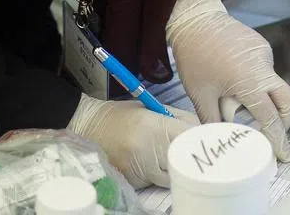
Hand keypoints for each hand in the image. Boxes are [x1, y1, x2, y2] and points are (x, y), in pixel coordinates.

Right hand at [66, 94, 198, 187]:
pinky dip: (155, 174)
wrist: (89, 126)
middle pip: (182, 157)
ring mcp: (138, 167)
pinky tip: (149, 162)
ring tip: (164, 154)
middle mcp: (147, 148)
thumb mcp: (151, 108)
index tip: (200, 139)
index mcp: (155, 126)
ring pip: (170, 174)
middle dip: (186, 153)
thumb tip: (201, 129)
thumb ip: (178, 118)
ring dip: (171, 166)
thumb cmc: (122, 115)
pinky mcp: (131, 180)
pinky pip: (153, 181)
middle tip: (186, 148)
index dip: (197, 138)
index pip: (190, 137)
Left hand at [166, 0, 289, 160]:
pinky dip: (256, 82)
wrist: (194, 20)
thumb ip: (214, 121)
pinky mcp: (261, 46)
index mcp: (250, 82)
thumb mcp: (201, 95)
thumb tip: (222, 139)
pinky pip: (265, 70)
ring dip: (264, 99)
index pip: (271, 118)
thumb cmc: (195, 56)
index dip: (278, 138)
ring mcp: (265, 55)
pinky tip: (234, 79)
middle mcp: (264, 68)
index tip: (283, 154)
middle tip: (272, 134)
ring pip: (274, 85)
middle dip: (284, 121)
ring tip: (237, 101)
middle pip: (288, 101)